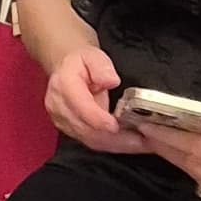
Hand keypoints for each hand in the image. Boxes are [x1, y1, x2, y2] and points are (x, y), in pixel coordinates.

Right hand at [43, 35, 131, 151]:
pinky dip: (111, 145)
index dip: (98, 119)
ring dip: (116, 144)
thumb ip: (101, 67)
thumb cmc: (81, 63)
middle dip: (115, 138)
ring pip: (90, 140)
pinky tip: (129, 143)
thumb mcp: (93, 56)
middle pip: (86, 129)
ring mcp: (62, 121)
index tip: (116, 125)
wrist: (66, 69)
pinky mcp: (69, 130)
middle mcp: (59, 106)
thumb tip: (111, 81)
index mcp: (63, 85)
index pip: (80, 107)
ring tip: (140, 143)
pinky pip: (91, 142)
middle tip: (141, 139)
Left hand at [129, 118, 200, 200]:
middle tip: (143, 127)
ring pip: (194, 175)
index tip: (143, 122)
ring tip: (161, 140)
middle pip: (186, 162)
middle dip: (164, 145)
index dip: (164, 134)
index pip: (190, 145)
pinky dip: (197, 171)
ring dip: (178, 158)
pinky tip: (190, 159)